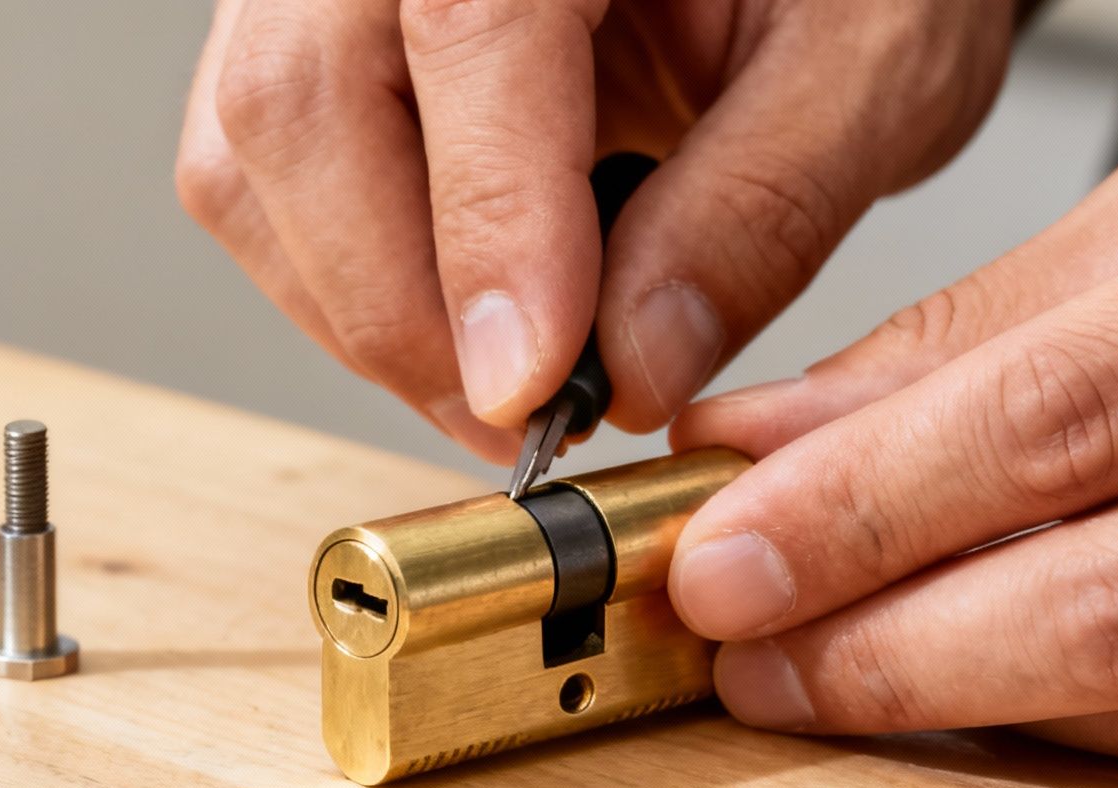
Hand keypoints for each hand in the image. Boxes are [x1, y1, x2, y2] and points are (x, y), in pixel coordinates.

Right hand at [176, 0, 1016, 460]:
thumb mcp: (868, 62)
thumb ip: (758, 210)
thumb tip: (634, 371)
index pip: (468, 33)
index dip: (489, 229)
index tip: (532, 389)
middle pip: (302, 107)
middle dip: (400, 308)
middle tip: (523, 419)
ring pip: (249, 159)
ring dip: (362, 308)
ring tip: (503, 378)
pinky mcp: (304, 39)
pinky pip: (256, 176)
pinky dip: (342, 278)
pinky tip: (455, 315)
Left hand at [668, 65, 1117, 769]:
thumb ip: (970, 338)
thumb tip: (771, 442)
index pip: (1050, 423)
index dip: (859, 514)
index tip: (722, 561)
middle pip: (1113, 607)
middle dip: (887, 655)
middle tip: (750, 658)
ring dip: (971, 711)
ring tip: (832, 678)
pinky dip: (1092, 729)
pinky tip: (986, 687)